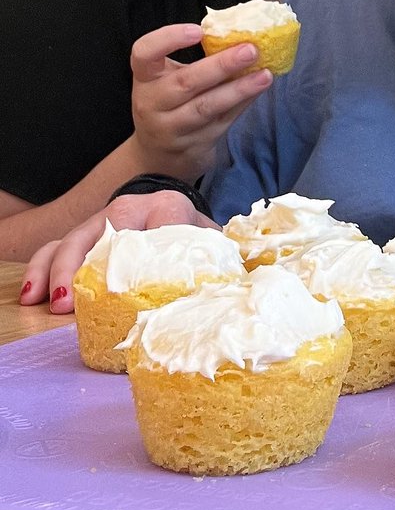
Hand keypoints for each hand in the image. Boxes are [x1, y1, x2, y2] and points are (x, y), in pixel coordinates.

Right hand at [20, 190, 215, 312]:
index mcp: (171, 206)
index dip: (156, 247)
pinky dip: (42, 269)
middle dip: (95, 259)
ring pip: (75, 236)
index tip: (147, 278)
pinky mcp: (81, 235)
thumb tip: (246, 282)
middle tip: (83, 296)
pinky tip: (33, 295)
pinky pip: (54, 247)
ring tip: (58, 302)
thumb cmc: (193, 239)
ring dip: (63, 270)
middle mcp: (134, 207)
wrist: (172, 216)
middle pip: (112, 225)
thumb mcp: (213, 244)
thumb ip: (224, 258)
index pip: (166, 220)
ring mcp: (103, 220)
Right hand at [129, 23, 272, 180]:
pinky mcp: (195, 143)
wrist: (160, 155)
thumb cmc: (169, 103)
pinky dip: (244, 102)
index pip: (144, 54)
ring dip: (239, 89)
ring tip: (264, 74)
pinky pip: (223, 120)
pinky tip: (260, 88)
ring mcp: (173, 127)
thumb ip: (194, 60)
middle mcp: (152, 103)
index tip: (199, 30)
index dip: (168, 39)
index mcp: (145, 78)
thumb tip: (240, 35)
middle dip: (221, 65)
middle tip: (250, 50)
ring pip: (207, 106)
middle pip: (185, 82)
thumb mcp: (168, 80)